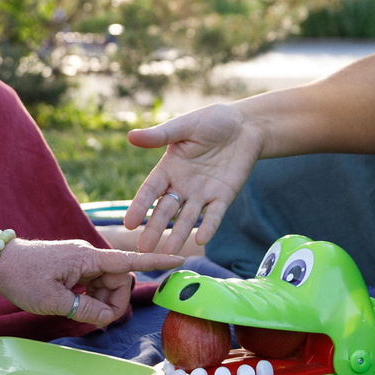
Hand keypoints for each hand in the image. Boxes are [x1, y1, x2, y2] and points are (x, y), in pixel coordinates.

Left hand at [0, 239, 185, 327]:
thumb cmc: (24, 278)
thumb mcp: (54, 301)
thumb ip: (86, 310)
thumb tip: (107, 316)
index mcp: (89, 259)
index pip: (130, 260)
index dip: (155, 262)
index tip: (179, 258)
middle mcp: (90, 257)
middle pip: (120, 280)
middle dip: (115, 301)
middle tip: (95, 319)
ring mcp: (82, 263)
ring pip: (108, 285)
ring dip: (102, 302)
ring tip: (79, 312)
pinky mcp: (74, 269)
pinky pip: (94, 284)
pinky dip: (91, 298)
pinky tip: (77, 306)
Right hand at [122, 103, 264, 252]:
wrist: (245, 126)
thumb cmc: (212, 121)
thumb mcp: (185, 125)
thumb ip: (161, 135)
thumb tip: (131, 136)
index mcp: (169, 168)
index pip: (150, 190)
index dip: (140, 206)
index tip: (129, 223)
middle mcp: (182, 184)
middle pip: (165, 210)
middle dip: (154, 229)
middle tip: (144, 250)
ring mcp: (202, 193)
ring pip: (187, 217)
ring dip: (177, 234)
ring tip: (167, 254)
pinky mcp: (223, 196)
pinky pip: (214, 214)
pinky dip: (208, 226)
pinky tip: (202, 240)